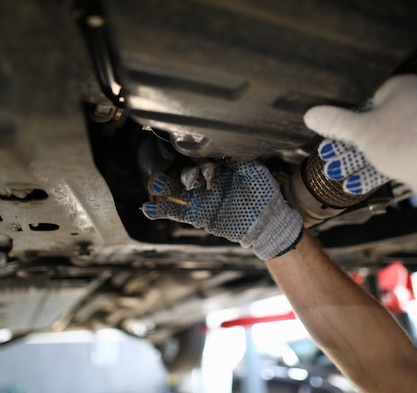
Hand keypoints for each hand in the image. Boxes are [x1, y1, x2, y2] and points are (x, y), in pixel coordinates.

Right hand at [141, 160, 302, 259]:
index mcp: (219, 168)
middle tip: (170, 171)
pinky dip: (162, 212)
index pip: (202, 159)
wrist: (268, 222)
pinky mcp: (198, 216)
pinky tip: (148, 210)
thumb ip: (240, 159)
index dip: (197, 160)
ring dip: (164, 188)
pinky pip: (177, 213)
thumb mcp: (255, 171)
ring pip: (178, 192)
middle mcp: (206, 182)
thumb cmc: (264, 194)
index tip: (197, 162)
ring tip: (153, 185)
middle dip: (178, 173)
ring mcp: (201, 199)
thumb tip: (225, 147)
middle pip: (186, 173)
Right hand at [304, 75, 416, 210]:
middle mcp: (412, 104)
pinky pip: (392, 157)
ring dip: (357, 158)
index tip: (327, 129)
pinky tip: (352, 183)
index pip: (365, 97)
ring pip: (380, 142)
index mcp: (400, 88)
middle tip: (324, 153)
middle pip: (371, 121)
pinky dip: (373, 168)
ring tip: (331, 170)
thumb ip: (337, 123)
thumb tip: (310, 114)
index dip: (345, 114)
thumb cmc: (408, 140)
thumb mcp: (363, 131)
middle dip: (347, 141)